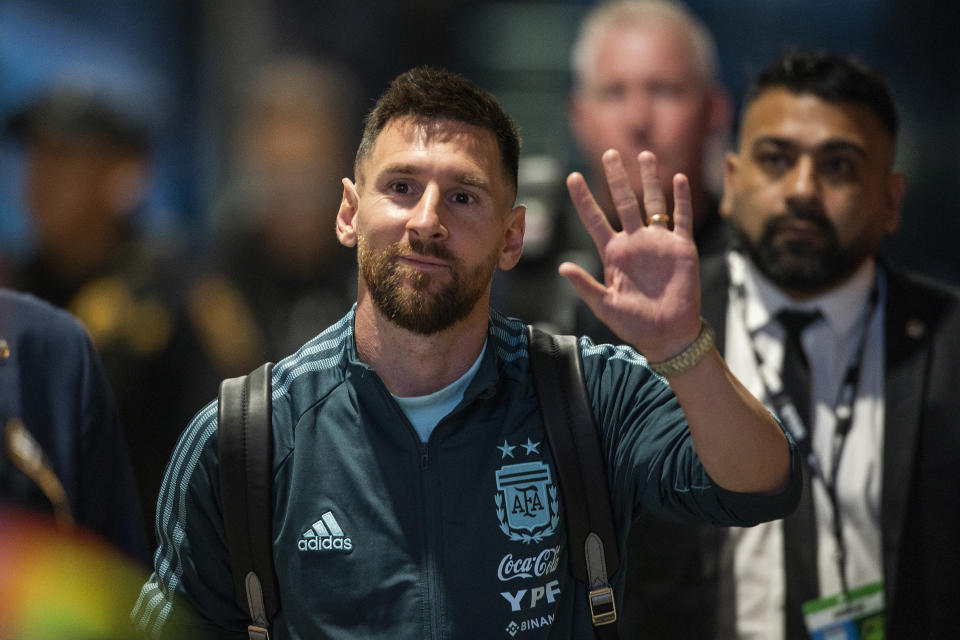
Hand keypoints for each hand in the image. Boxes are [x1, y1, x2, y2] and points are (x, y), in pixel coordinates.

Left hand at [560, 150, 701, 359]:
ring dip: (649, 179)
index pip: (594, 220)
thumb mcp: (605, 305)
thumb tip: (562, 267)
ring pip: (652, 203)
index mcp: (613, 253)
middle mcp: (635, 242)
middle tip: (609, 152)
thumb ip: (585, 285)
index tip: (572, 176)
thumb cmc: (634, 324)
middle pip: (624, 202)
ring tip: (644, 155)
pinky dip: (680, 199)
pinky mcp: (682, 248)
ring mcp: (659, 243)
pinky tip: (677, 178)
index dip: (584, 199)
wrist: (668, 335)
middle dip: (617, 178)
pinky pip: (681, 218)